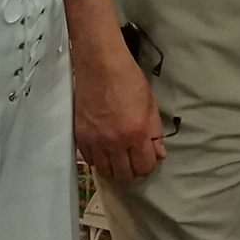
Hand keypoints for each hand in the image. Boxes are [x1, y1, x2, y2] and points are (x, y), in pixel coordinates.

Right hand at [64, 0, 165, 183]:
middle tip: (132, 159)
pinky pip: (89, 160)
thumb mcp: (150, 104)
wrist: (101, 65)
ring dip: (114, 167)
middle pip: (124, 175)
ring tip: (117, 157)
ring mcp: (96, 141)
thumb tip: (159, 154)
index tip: (147, 158)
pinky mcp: (80, 136)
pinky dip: (98, 158)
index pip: (145, 167)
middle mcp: (116, 142)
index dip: (148, 165)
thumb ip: (155, 132)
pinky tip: (103, 148)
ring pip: (105, 171)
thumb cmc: (130, 79)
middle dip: (132, 170)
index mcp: (137, 133)